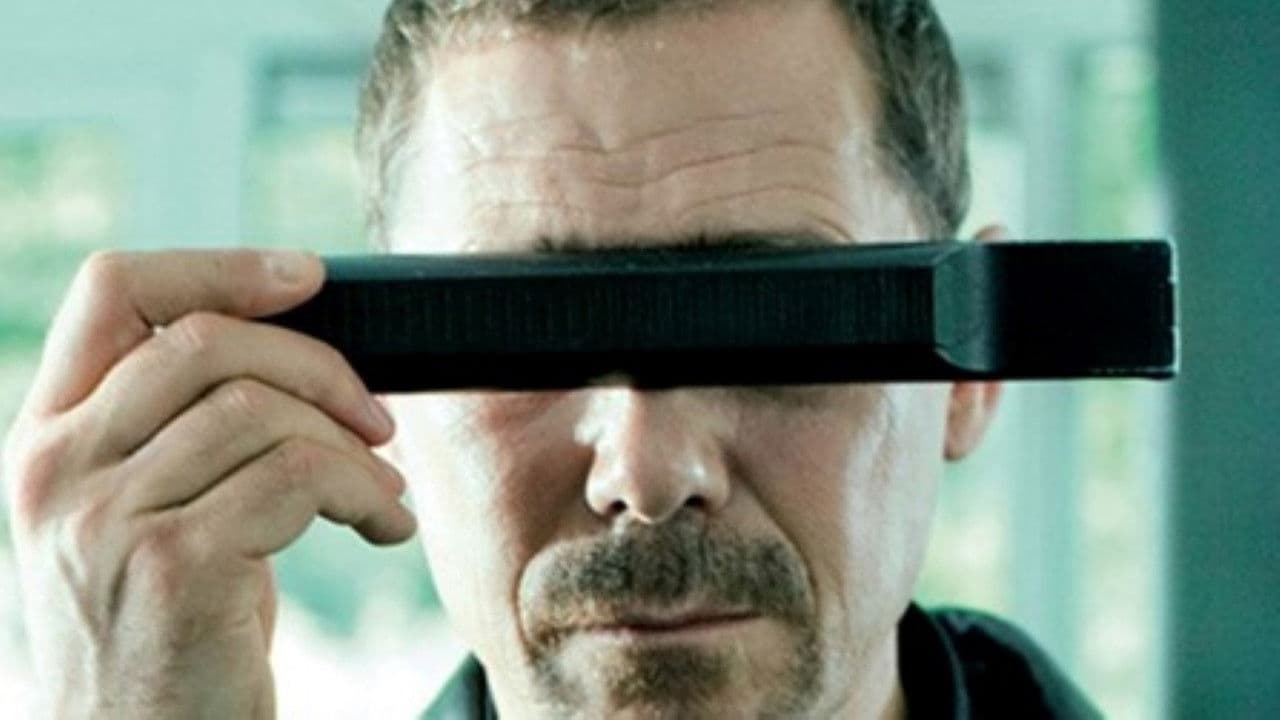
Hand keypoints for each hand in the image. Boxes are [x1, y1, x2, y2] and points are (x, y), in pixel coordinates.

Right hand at [2, 249, 416, 718]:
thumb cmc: (165, 627)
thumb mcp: (144, 511)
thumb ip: (176, 426)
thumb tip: (296, 344)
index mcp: (46, 436)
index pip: (113, 291)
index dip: (220, 265)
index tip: (309, 277)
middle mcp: (56, 468)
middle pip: (209, 339)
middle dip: (322, 366)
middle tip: (377, 421)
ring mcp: (105, 517)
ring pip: (263, 408)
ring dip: (354, 445)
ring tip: (382, 490)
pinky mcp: (172, 565)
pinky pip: (301, 475)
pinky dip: (367, 492)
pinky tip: (385, 526)